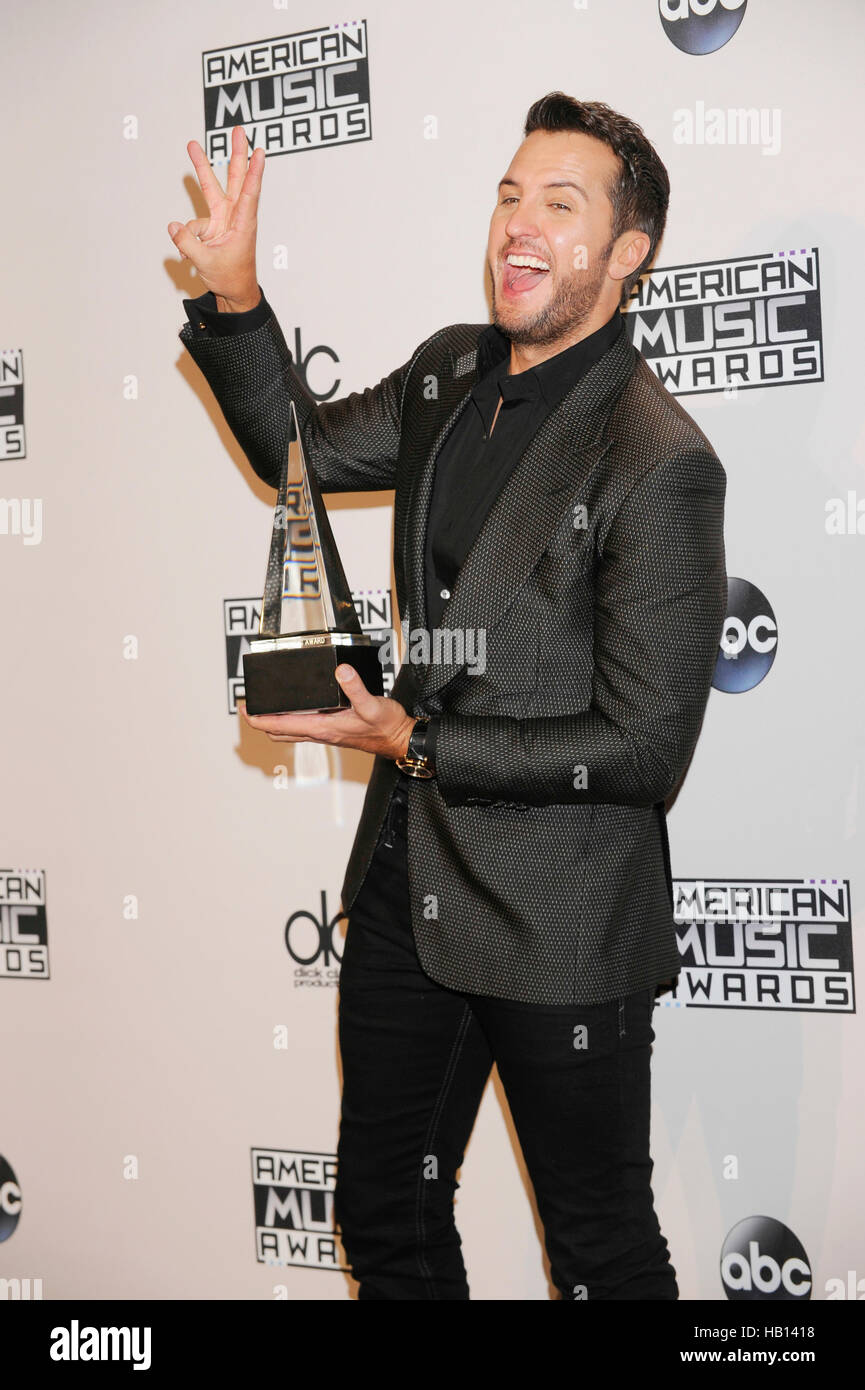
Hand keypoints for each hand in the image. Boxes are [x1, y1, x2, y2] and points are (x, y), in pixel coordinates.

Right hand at [167, 125, 263, 309]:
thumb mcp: (206, 262)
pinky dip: (187, 239)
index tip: (259, 152)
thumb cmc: (231, 278)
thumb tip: (173, 226)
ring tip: (192, 145)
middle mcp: (234, 216)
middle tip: (239, 130)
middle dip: (237, 153)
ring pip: (212, 188)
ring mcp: (223, 219)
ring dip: (202, 167)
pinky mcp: (212, 226)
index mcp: (242, 224)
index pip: (249, 193)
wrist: (235, 293)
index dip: (254, 172)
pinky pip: (193, 225)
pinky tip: (187, 255)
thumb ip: (187, 243)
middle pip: (236, 178)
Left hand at [239, 665, 414, 761]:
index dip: (256, 719)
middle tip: (248, 706)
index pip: (278, 726)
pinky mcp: (332, 729)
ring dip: (273, 721)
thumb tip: (340, 670)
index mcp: (322, 727)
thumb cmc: (386, 727)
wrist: (399, 739)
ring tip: (265, 704)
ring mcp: (325, 732)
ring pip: (289, 730)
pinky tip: (296, 705)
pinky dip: (290, 718)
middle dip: (259, 720)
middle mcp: (319, 732)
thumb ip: (355, 688)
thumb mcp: (372, 705)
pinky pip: (303, 726)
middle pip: (277, 731)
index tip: (243, 708)